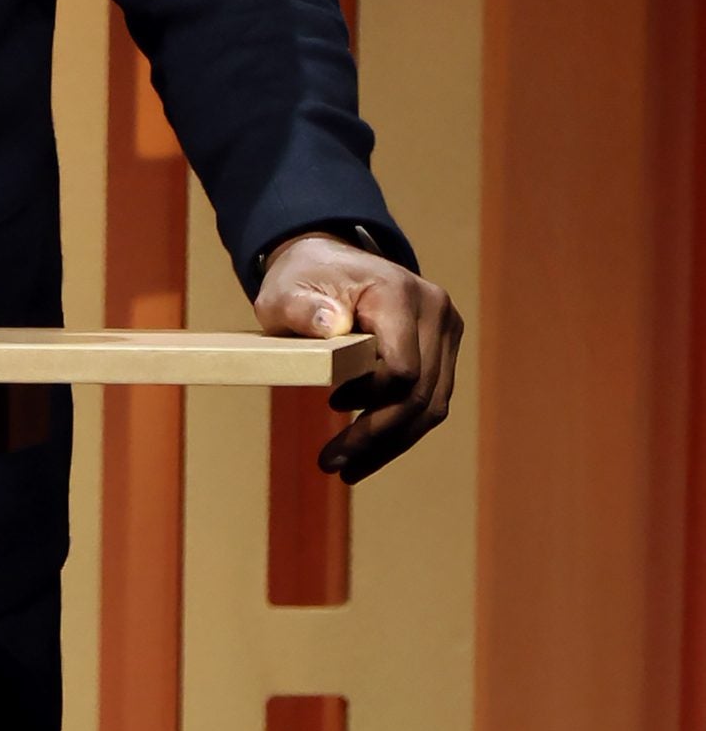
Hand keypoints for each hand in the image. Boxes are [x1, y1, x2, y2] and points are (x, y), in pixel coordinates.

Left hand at [254, 232, 461, 484]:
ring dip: (391, 443)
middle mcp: (435, 310)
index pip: (402, 367)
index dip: (370, 399)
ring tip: (349, 469)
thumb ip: (301, 308)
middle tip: (336, 466)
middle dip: (378, 437)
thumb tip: (330, 325)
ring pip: (432, 405)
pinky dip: (401, 429)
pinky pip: (430, 399)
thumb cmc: (302, 278)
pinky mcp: (443, 348)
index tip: (330, 407)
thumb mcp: (284, 291)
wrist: (328, 261)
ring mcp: (445, 329)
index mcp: (398, 292)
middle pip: (421, 393)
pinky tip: (368, 451)